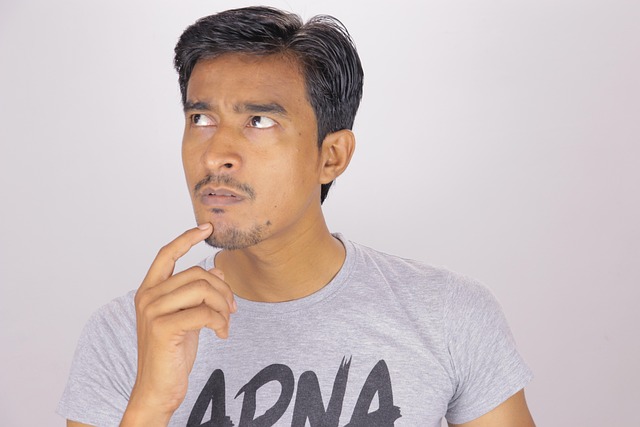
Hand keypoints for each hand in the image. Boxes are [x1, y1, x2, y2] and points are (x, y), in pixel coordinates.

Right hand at [121, 223, 235, 425]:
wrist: (158, 388)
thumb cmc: (172, 352)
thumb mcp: (188, 316)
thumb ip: (197, 293)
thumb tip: (218, 270)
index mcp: (149, 290)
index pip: (166, 253)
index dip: (187, 237)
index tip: (208, 226)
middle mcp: (147, 296)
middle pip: (197, 273)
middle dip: (223, 290)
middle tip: (232, 309)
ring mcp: (153, 311)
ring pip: (202, 289)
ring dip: (223, 305)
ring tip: (226, 322)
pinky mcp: (163, 327)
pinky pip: (204, 312)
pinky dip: (220, 322)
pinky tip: (222, 334)